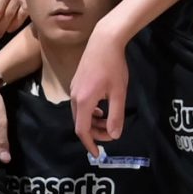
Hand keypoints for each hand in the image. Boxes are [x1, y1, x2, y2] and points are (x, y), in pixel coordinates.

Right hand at [70, 35, 129, 149]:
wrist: (104, 40)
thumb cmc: (114, 66)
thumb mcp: (119, 93)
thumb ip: (116, 116)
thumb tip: (115, 136)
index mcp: (84, 101)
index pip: (82, 130)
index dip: (90, 144)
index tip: (97, 153)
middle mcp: (74, 97)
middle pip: (80, 123)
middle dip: (95, 132)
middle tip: (112, 133)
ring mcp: (74, 89)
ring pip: (80, 114)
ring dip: (94, 122)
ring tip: (109, 121)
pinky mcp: (77, 83)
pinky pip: (80, 105)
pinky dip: (90, 112)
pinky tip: (101, 108)